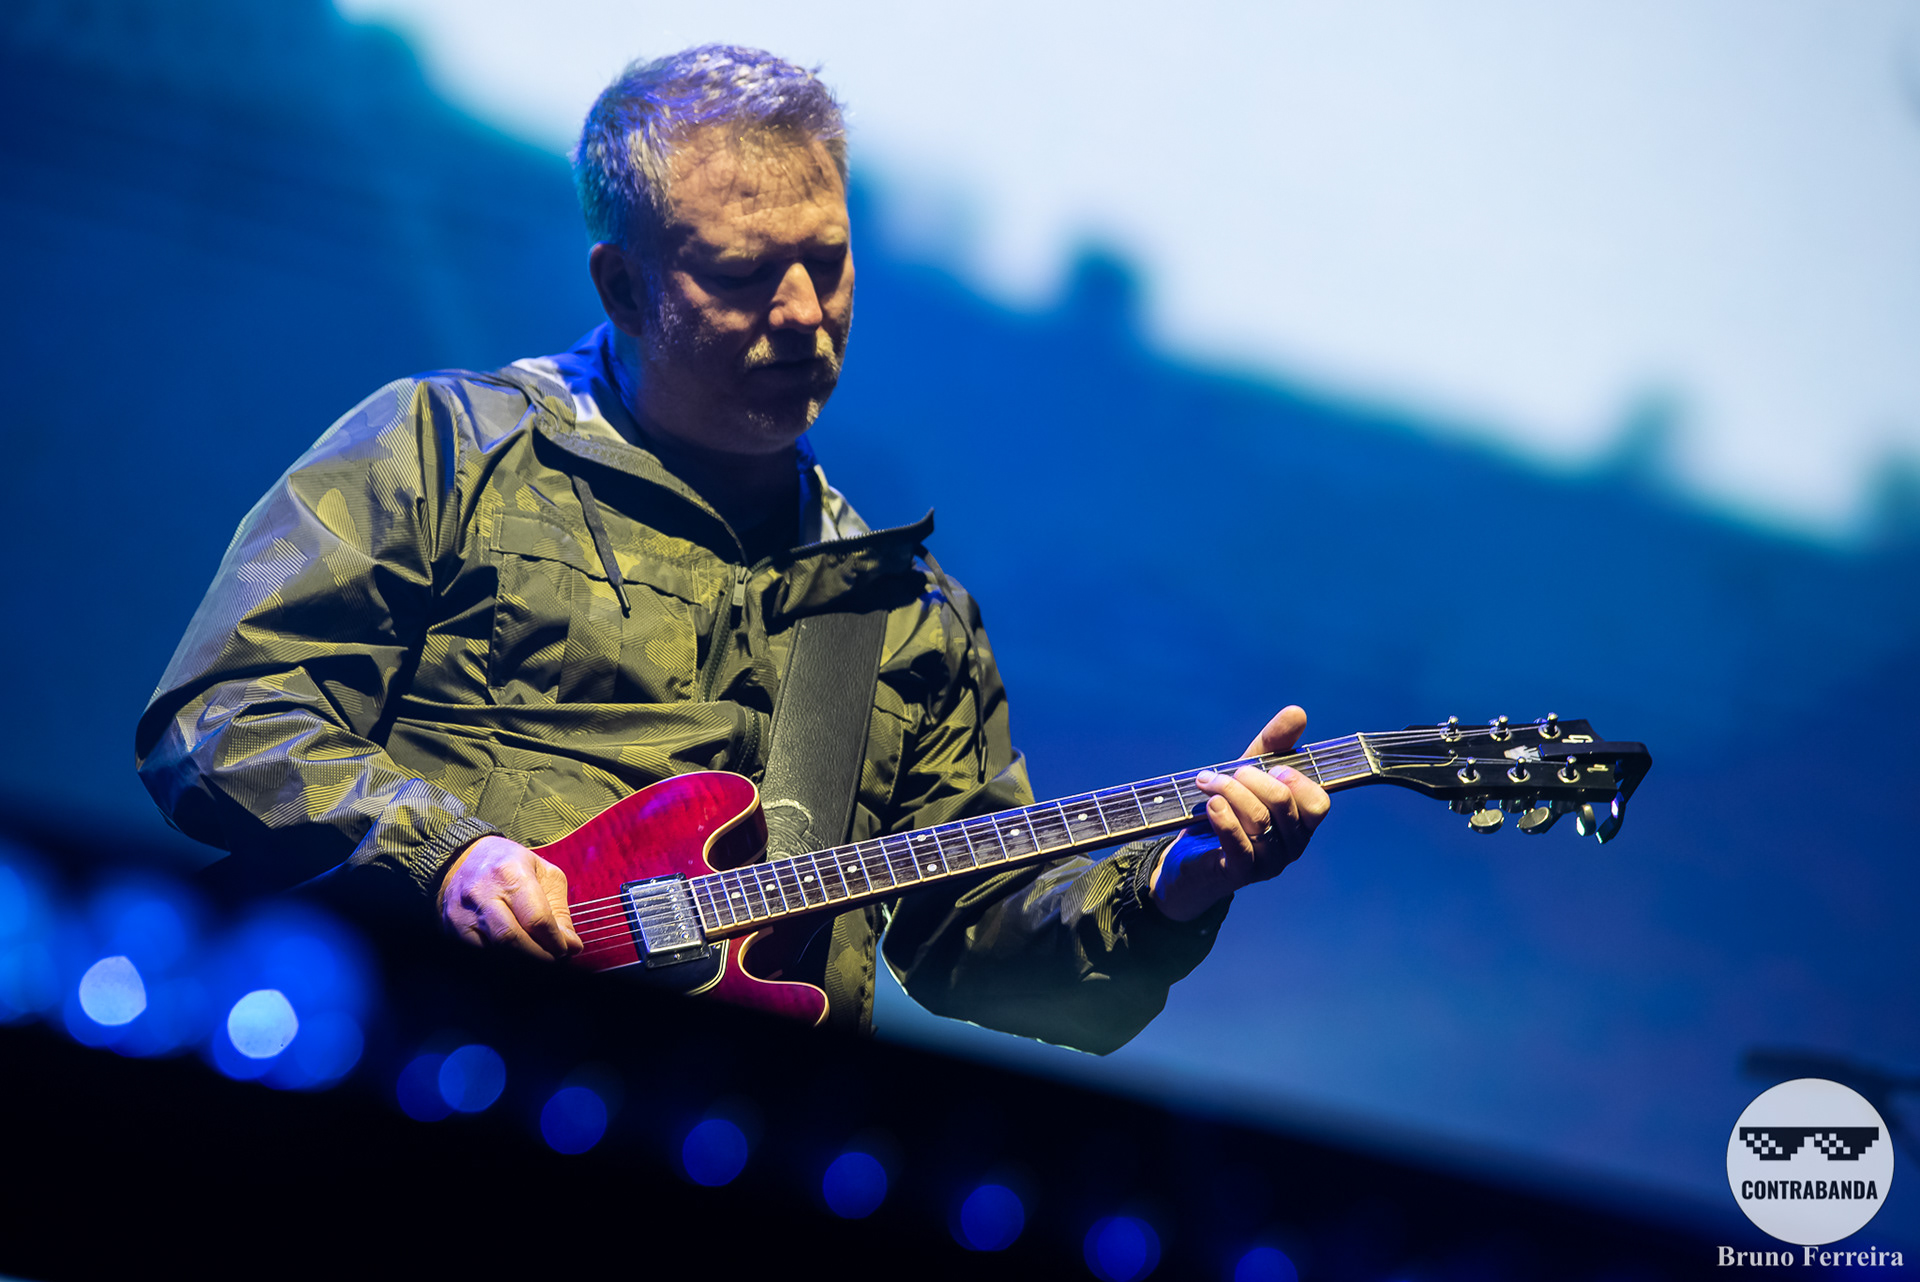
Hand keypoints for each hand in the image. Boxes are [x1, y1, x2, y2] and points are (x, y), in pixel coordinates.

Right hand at [438, 835, 583, 960]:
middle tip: (555, 960)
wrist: (463, 860)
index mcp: (509, 872)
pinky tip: (515, 958)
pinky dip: (501, 962)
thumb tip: (571, 947)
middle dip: (539, 956)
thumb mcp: (544, 875)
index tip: (566, 950)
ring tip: (538, 960)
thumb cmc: (510, 867)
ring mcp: (462, 913)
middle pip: (512, 939)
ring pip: (494, 952)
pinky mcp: (451, 930)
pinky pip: (479, 954)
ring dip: (521, 963)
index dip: (554, 941)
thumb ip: (560, 912)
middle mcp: (482, 893)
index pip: (536, 918)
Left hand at [1148, 705, 1330, 921]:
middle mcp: (1292, 845)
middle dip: (1250, 778)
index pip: (1318, 802)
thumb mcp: (1248, 774)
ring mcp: (1269, 862)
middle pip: (1282, 803)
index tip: (1271, 767)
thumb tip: (1297, 712)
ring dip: (1228, 790)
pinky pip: (1239, 843)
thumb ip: (1273, 745)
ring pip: (1258, 819)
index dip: (1296, 780)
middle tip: (1226, 772)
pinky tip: (1211, 804)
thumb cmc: (1226, 813)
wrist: (1188, 859)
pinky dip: (1224, 818)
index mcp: (1301, 822)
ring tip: (1206, 782)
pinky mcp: (1240, 873)